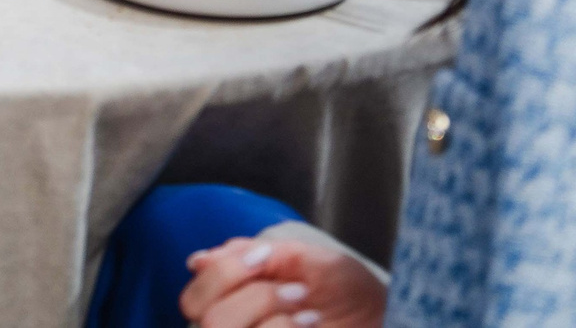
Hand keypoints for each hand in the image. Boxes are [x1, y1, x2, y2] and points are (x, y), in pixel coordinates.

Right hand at [180, 238, 387, 327]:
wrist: (382, 316)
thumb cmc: (348, 289)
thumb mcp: (301, 257)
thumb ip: (250, 254)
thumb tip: (198, 261)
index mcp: (234, 301)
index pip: (194, 296)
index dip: (222, 274)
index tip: (262, 260)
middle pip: (206, 318)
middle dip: (252, 296)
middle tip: (293, 290)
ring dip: (272, 314)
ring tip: (308, 310)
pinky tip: (312, 325)